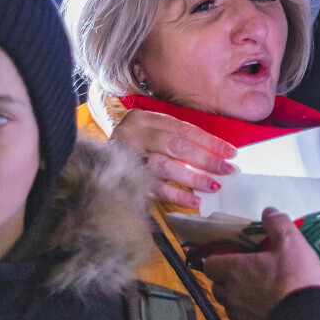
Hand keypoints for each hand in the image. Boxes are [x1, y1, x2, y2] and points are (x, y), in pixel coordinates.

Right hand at [111, 109, 236, 207]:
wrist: (88, 161)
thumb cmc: (132, 146)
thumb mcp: (150, 132)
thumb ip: (175, 138)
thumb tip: (214, 153)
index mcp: (143, 119)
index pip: (182, 129)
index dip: (209, 142)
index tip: (230, 152)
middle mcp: (133, 134)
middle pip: (175, 146)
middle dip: (205, 159)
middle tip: (227, 170)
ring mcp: (126, 157)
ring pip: (165, 166)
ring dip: (192, 177)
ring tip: (213, 186)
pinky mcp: (124, 179)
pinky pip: (153, 188)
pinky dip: (176, 195)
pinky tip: (194, 200)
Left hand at [203, 208, 319, 319]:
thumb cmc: (296, 278)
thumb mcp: (292, 242)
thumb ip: (277, 224)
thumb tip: (268, 211)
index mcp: (234, 271)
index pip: (209, 265)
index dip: (217, 260)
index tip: (230, 257)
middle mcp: (231, 296)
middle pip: (218, 287)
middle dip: (227, 280)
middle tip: (247, 274)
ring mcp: (241, 319)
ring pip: (231, 307)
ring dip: (239, 299)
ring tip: (260, 294)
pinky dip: (254, 318)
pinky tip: (270, 313)